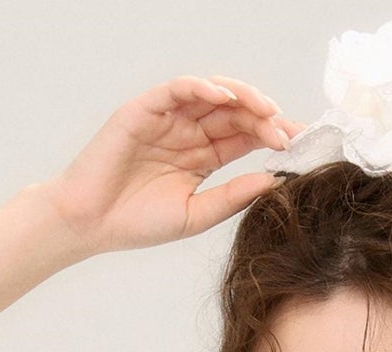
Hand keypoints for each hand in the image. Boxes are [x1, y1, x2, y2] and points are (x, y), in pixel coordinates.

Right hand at [42, 75, 303, 252]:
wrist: (91, 224)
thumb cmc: (137, 223)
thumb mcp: (196, 215)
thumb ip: (232, 197)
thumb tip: (273, 180)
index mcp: (203, 156)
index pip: (245, 136)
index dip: (273, 136)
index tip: (300, 145)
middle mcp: (189, 132)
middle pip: (236, 112)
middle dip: (265, 117)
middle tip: (289, 131)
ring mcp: (168, 118)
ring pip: (213, 94)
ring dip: (242, 97)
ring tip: (266, 110)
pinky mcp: (145, 109)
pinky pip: (178, 89)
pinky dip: (202, 87)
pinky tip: (225, 98)